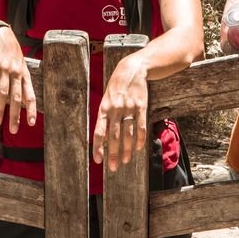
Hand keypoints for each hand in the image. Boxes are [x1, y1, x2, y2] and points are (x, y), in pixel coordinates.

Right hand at [0, 24, 35, 137]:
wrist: (0, 34)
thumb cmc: (12, 53)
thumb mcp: (21, 66)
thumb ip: (22, 82)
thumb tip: (22, 102)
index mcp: (25, 75)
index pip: (30, 95)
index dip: (31, 109)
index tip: (31, 123)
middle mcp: (16, 73)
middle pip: (16, 98)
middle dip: (15, 115)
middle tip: (13, 130)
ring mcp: (4, 69)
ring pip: (3, 93)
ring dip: (0, 109)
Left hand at [94, 53, 149, 167]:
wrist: (131, 69)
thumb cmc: (116, 87)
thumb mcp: (106, 99)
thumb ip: (104, 117)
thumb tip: (103, 138)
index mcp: (103, 108)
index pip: (99, 132)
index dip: (98, 147)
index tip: (98, 160)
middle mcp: (115, 109)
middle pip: (113, 136)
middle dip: (113, 153)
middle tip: (113, 168)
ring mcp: (128, 108)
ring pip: (127, 134)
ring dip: (126, 149)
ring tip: (124, 161)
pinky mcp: (141, 106)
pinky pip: (140, 126)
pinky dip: (139, 139)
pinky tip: (138, 148)